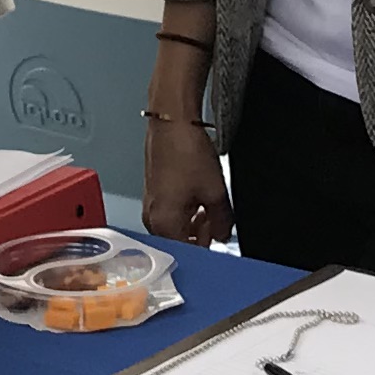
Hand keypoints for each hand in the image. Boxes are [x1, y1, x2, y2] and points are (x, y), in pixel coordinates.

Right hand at [142, 112, 229, 246]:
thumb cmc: (185, 151)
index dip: (211, 246)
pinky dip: (185, 209)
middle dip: (202, 234)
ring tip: (209, 204)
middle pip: (180, 241)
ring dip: (194, 221)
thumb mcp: (216, 192)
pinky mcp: (152, 192)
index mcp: (164, 224)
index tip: (222, 236)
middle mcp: (151, 218)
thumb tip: (224, 234)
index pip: (190, 252)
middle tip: (219, 220)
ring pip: (175, 226)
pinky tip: (197, 195)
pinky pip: (169, 211)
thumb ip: (224, 222)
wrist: (171, 122)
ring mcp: (150, 205)